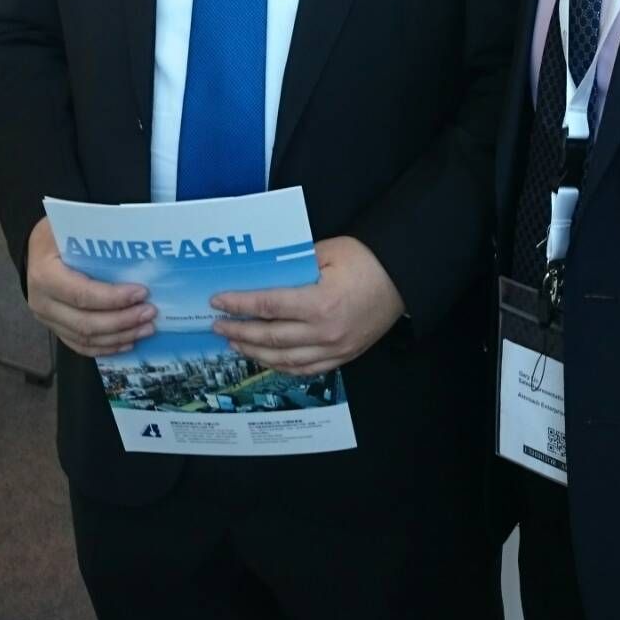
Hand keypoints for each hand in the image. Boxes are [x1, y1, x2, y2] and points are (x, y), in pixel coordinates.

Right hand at [26, 216, 155, 357]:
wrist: (36, 248)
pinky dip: (105, 347)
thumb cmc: (59, 234)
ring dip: (119, 336)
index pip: (82, 294)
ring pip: (85, 338)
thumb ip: (99, 237)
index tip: (142, 293)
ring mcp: (47, 319)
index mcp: (45, 275)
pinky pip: (80, 345)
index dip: (113, 298)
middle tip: (150, 313)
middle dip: (122, 321)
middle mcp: (42, 302)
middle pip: (85, 322)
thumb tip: (137, 246)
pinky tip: (127, 342)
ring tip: (146, 329)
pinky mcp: (54, 328)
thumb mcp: (73, 226)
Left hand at [211, 235, 404, 376]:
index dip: (239, 305)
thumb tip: (264, 273)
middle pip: (270, 337)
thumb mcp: (328, 251)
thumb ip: (295, 264)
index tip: (217, 301)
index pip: (268, 306)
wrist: (402, 278)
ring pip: (284, 359)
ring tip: (235, 342)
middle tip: (217, 326)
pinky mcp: (342, 357)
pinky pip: (304, 369)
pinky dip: (281, 366)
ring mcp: (334, 349)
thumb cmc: (366, 259)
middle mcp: (324, 332)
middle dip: (239, 331)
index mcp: (319, 302)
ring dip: (254, 352)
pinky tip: (266, 358)